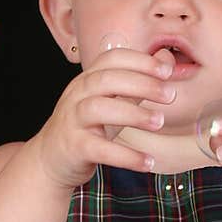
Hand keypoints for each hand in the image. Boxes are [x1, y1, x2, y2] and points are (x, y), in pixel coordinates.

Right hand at [34, 46, 177, 189]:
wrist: (50, 159)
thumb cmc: (87, 127)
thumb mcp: (111, 102)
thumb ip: (137, 84)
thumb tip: (168, 63)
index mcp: (88, 80)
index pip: (111, 59)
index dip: (139, 61)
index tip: (167, 71)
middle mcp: (77, 95)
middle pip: (106, 80)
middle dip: (141, 84)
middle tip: (170, 95)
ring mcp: (73, 121)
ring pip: (99, 109)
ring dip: (133, 114)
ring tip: (159, 123)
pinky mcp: (74, 147)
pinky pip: (100, 149)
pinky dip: (125, 156)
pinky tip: (147, 162)